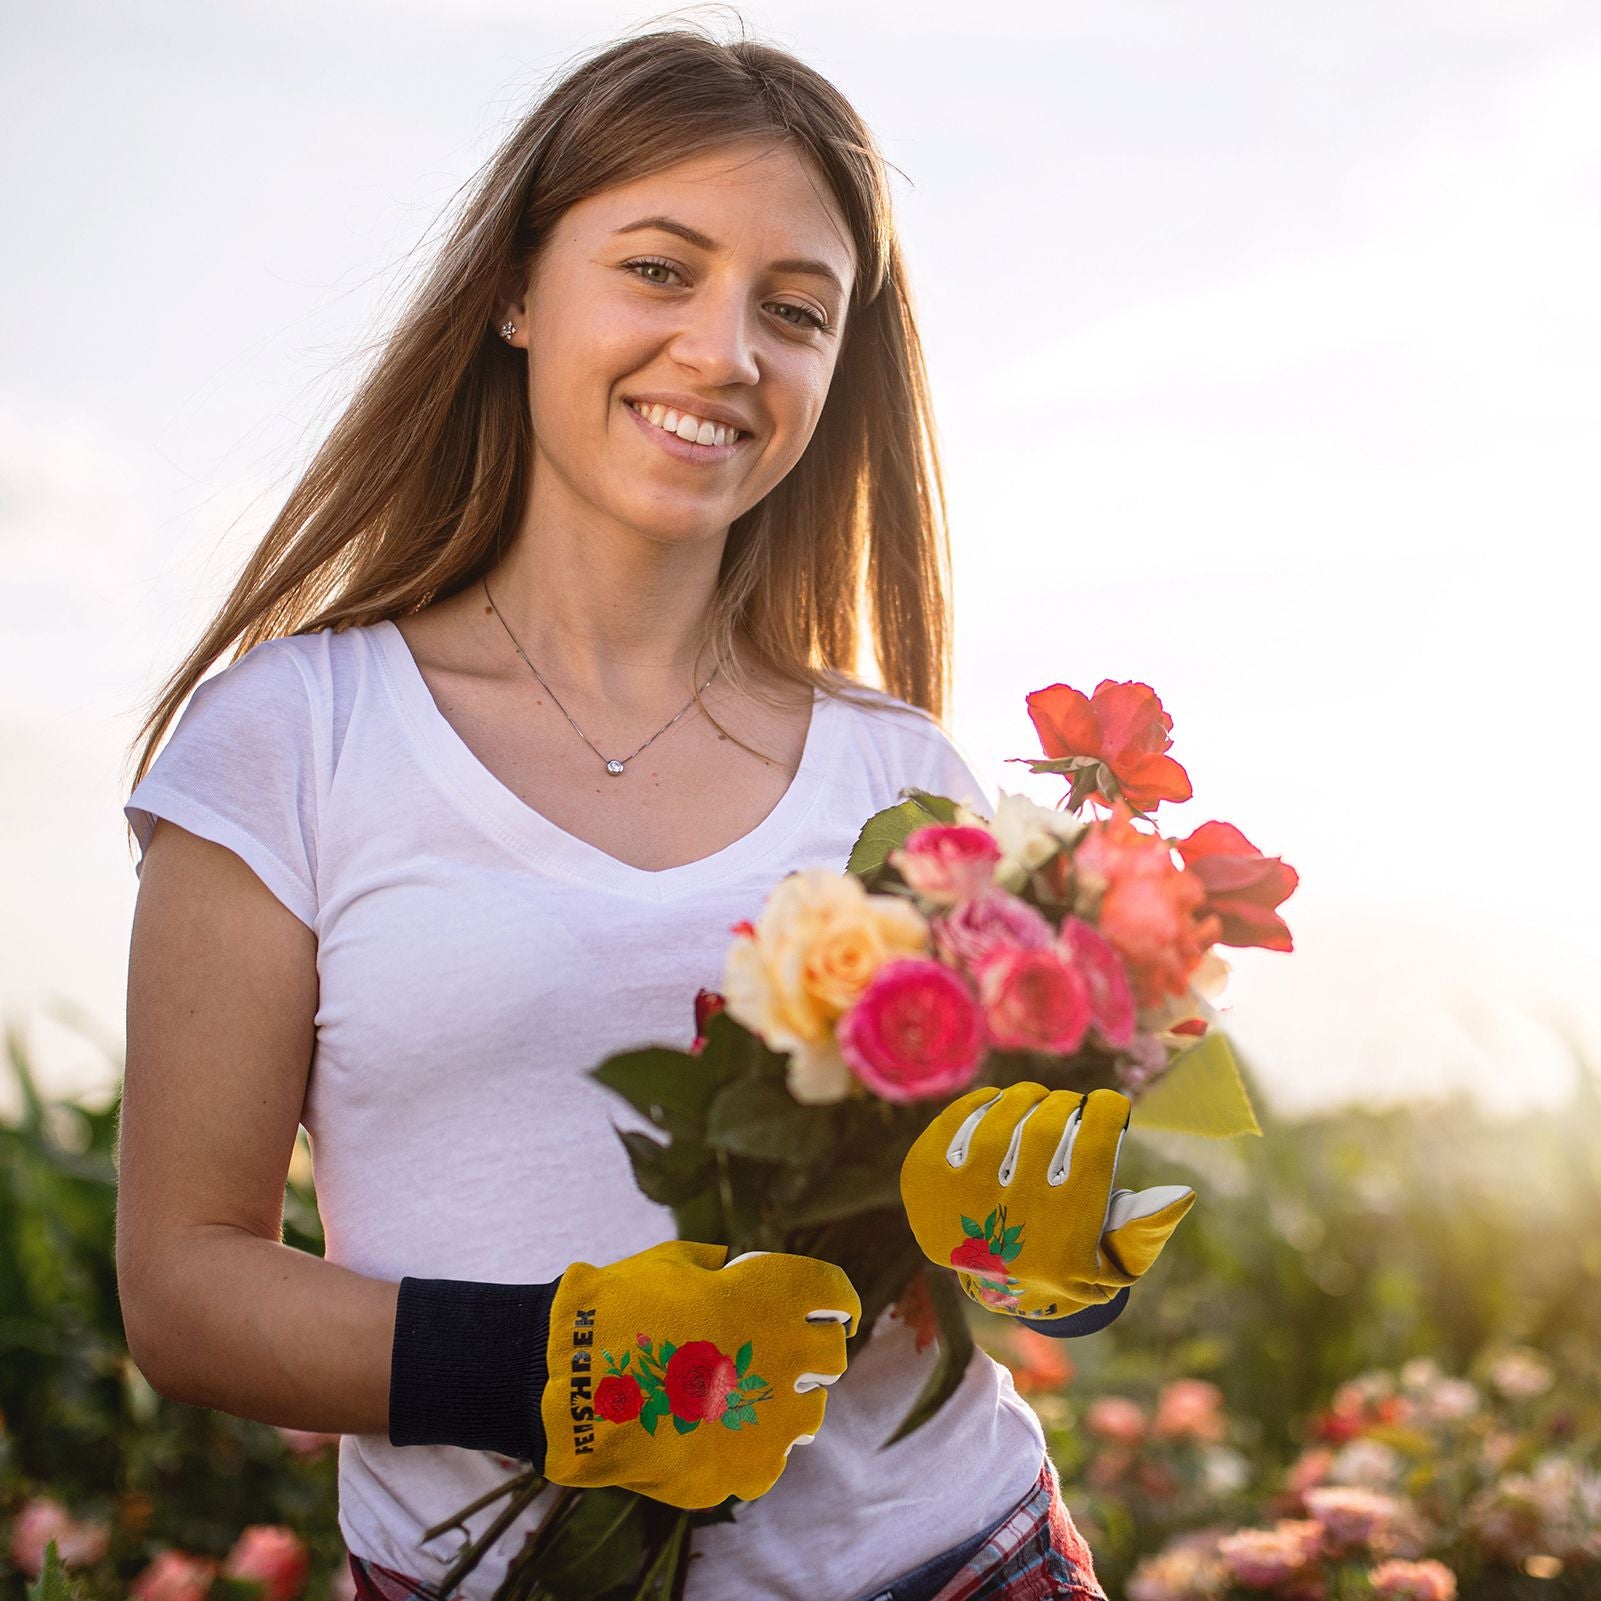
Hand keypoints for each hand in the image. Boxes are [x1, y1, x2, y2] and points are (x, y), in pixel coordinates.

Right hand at [539, 1239, 859, 1507]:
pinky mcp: (746, 1470)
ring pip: (809, 1413)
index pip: (837, 1294)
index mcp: (775, 1295)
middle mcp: (788, 1355)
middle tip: (778, 1354)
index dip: (833, 1300)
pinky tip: (718, 1433)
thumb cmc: (621, 1309)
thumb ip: (722, 1269)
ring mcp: (770, 1419)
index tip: (829, 1310)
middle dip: (811, 1352)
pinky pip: (770, 1460)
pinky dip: (753, 1447)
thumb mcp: (675, 1264)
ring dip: (786, 1402)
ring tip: (744, 1398)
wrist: (576, 1381)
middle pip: (832, 1356)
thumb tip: (735, 1269)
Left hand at [900, 1084, 1194, 1320]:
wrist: (989, 1288)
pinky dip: (982, 1103)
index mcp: (1061, 1240)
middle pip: (1045, 1127)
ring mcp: (959, 1201)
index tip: (1111, 1105)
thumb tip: (1183, 1192)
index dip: (1106, 1111)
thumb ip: (1147, 1229)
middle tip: (1074, 1107)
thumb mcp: (1114, 1265)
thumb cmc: (1065, 1262)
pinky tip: (1001, 1105)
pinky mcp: (925, 1183)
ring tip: (1040, 1102)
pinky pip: (955, 1120)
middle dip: (1067, 1104)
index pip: (1091, 1148)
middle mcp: (1009, 1221)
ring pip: (1000, 1120)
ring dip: (1027, 1098)